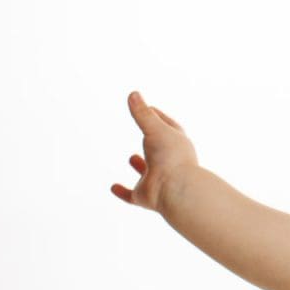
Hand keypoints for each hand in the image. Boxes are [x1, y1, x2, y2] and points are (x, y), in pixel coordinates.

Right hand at [112, 91, 200, 212]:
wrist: (176, 190)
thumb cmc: (170, 156)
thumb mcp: (155, 129)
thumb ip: (142, 113)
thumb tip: (133, 93)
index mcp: (176, 143)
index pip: (168, 126)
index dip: (159, 116)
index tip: (150, 108)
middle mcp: (168, 161)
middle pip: (160, 148)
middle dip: (153, 140)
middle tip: (145, 130)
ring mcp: (157, 179)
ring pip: (148, 171)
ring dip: (140, 165)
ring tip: (132, 157)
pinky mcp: (146, 196)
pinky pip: (132, 195)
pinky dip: (123, 192)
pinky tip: (113, 187)